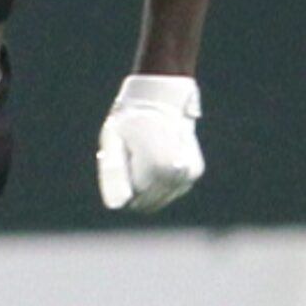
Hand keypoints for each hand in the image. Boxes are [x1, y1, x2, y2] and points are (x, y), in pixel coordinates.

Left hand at [96, 74, 203, 211]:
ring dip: (147, 185)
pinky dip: (160, 181)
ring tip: (145, 155)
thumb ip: (113, 174)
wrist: (162, 98)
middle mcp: (176, 174)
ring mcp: (188, 175)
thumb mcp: (112, 141)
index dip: (121, 180)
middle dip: (134, 186)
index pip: (132, 198)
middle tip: (133, 155)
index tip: (123, 155)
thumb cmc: (131, 119)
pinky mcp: (194, 173)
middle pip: (147, 201)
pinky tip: (156, 159)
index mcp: (155, 168)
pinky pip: (171, 190)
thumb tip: (118, 206)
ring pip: (159, 198)